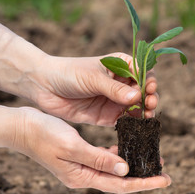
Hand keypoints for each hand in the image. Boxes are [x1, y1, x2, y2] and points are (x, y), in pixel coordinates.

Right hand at [14, 107, 170, 193]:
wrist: (21, 127)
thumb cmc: (44, 135)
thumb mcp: (73, 146)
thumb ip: (99, 159)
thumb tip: (125, 169)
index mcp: (81, 177)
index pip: (120, 185)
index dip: (144, 183)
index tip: (165, 179)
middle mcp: (83, 175)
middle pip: (119, 180)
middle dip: (142, 175)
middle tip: (163, 169)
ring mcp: (81, 166)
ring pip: (113, 169)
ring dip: (132, 164)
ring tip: (150, 157)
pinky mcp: (80, 155)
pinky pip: (104, 158)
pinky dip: (118, 153)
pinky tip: (127, 145)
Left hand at [31, 52, 157, 125]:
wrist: (44, 87)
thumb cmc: (69, 74)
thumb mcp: (93, 78)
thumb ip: (115, 89)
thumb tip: (138, 96)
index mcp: (119, 66)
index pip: (142, 72)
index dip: (149, 80)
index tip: (150, 88)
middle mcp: (120, 83)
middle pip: (143, 91)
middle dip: (150, 98)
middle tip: (150, 104)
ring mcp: (114, 100)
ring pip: (136, 107)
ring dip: (144, 112)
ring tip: (147, 117)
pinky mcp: (107, 115)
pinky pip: (124, 120)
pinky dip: (132, 124)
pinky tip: (136, 127)